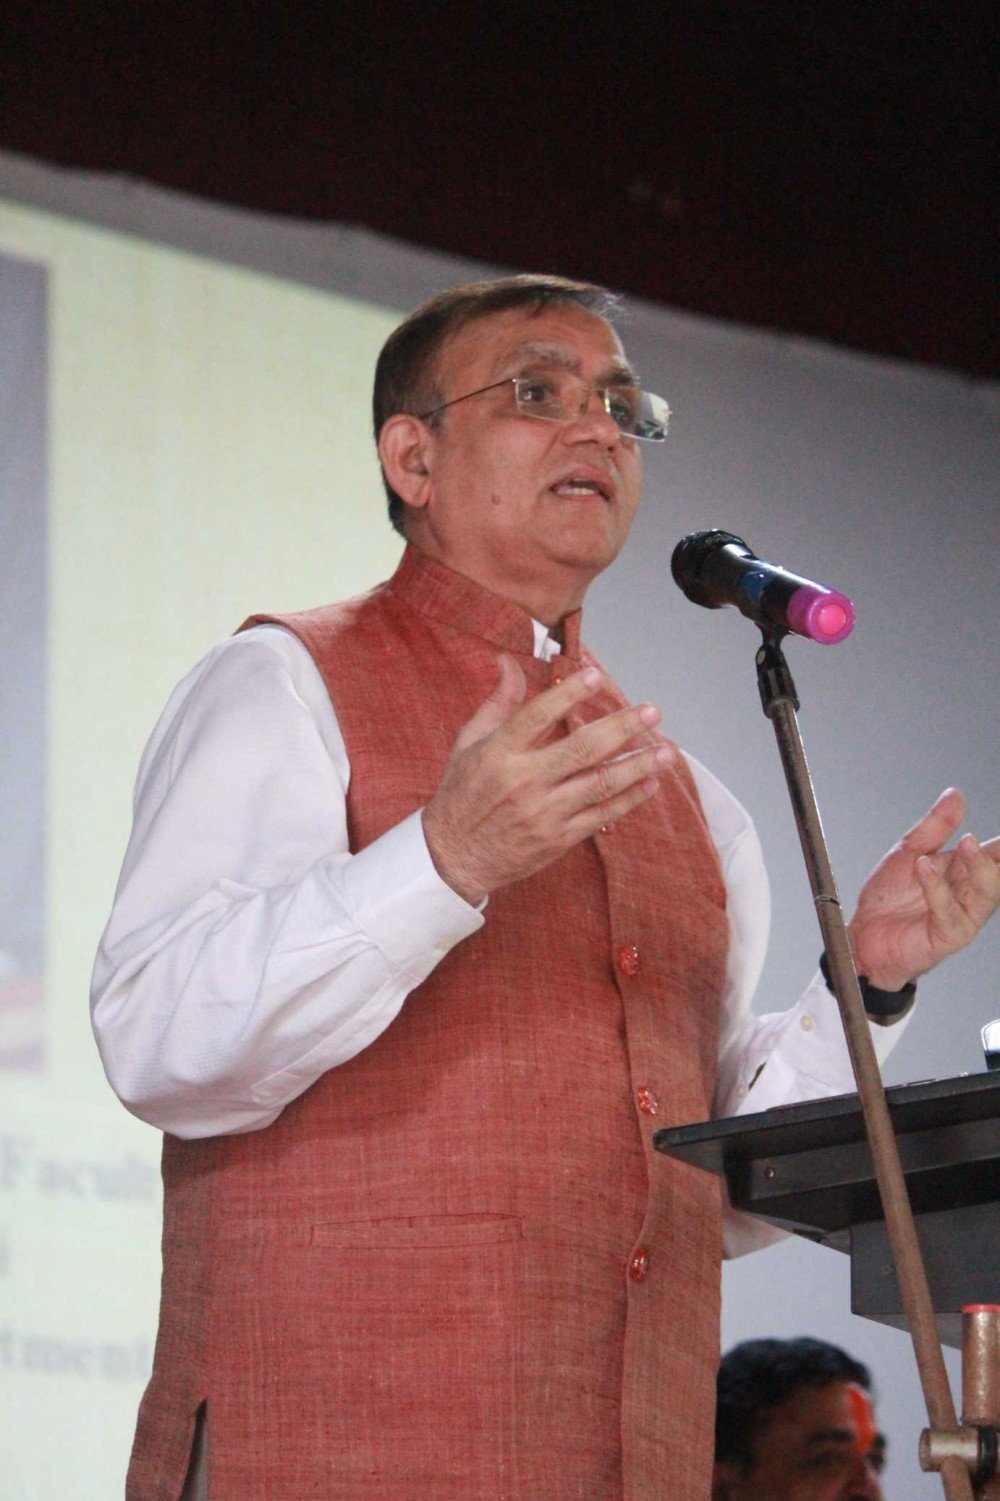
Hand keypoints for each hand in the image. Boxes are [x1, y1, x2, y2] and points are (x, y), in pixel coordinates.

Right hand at [422, 655, 672, 904]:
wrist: (453, 857)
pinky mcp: (558, 839)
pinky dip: (629, 799)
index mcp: (499, 754)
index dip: (568, 695)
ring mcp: (544, 813)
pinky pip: (601, 815)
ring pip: (599, 784)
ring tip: (666, 750)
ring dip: (637, 766)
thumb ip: (497, 702)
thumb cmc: (461, 794)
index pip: (536, 716)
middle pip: (581, 749)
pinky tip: (650, 782)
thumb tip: (507, 661)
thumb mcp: (468, 743)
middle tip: (651, 711)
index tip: (596, 675)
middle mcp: (524, 782)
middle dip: (622, 728)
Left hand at [848, 788, 999, 991]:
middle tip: (980, 835)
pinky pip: (949, 912)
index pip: (993, 854)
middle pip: (995, 874)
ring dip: (976, 867)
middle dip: (993, 855)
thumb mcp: (909, 852)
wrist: (863, 932)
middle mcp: (968, 894)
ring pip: (984, 894)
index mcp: (962, 871)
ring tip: (965, 843)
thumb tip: (956, 795)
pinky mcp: (947, 936)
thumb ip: (935, 827)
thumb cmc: (889, 898)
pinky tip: (924, 867)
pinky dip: (937, 888)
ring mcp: (961, 916)